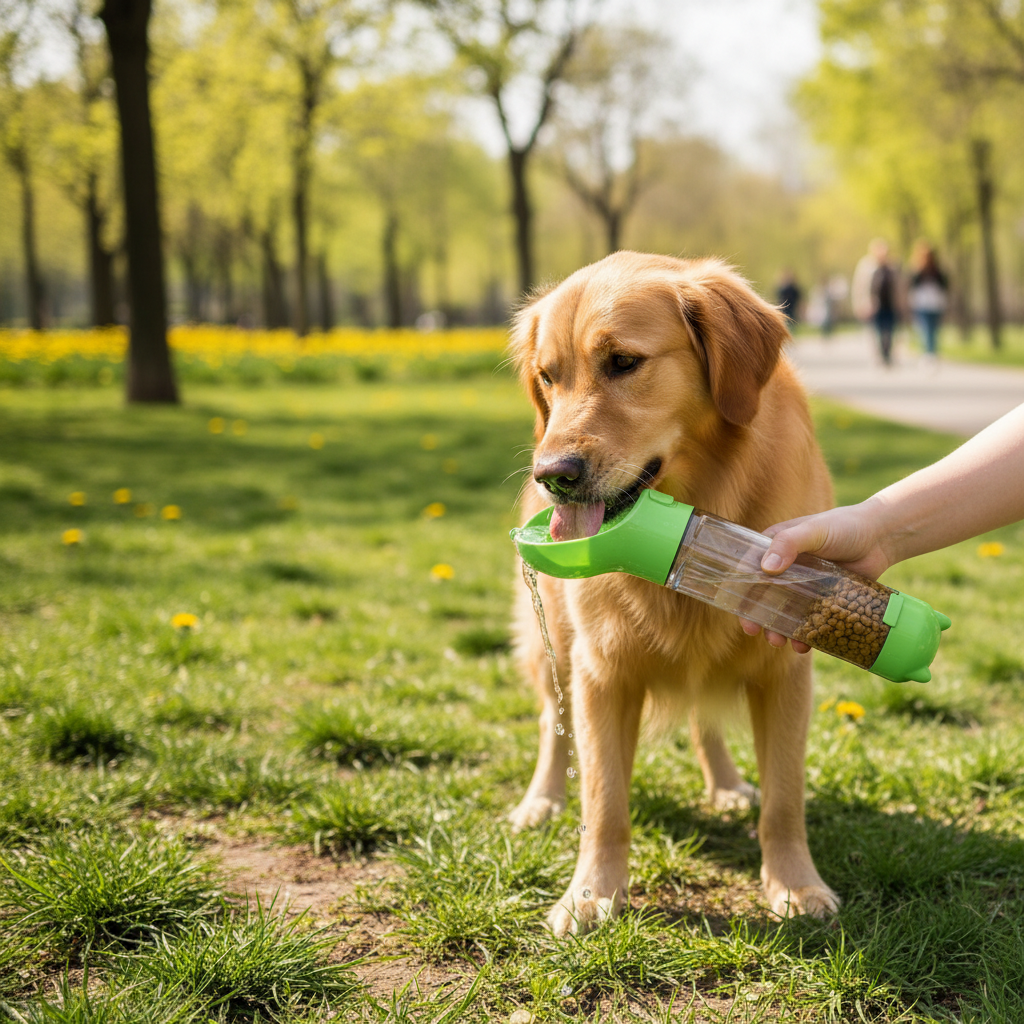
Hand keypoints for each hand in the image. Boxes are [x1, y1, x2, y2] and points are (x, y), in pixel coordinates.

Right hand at [741, 501, 893, 651]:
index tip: (739, 610)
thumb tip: (766, 568)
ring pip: (786, 613)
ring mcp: (805, 587)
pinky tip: (806, 645)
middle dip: (759, 618)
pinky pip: (811, 622)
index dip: (741, 591)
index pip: (750, 571)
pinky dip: (807, 635)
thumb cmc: (843, 526)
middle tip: (757, 633)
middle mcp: (786, 569)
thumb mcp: (813, 531)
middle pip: (764, 597)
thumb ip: (789, 544)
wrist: (881, 538)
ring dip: (780, 630)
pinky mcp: (824, 601)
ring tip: (783, 643)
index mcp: (776, 549)